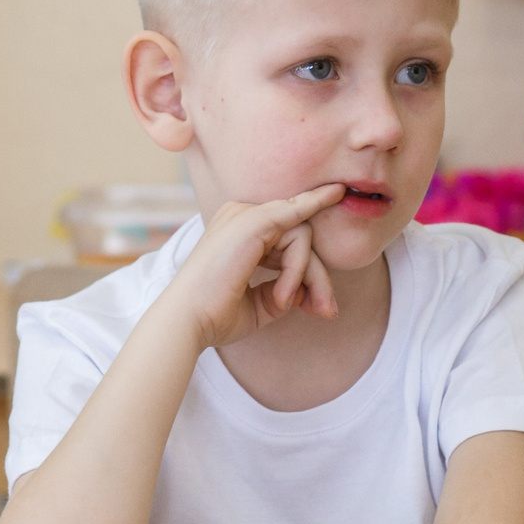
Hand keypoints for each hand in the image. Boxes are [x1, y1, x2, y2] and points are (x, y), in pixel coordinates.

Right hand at [157, 185, 345, 351]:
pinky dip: (305, 257)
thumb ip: (285, 291)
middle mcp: (241, 216)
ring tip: (284, 303)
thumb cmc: (216, 315)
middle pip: (299, 237)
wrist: (188, 321)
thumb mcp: (260, 303)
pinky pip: (298, 230)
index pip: (286, 243)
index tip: (324, 307)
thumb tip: (308, 289)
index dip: (305, 273)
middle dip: (317, 277)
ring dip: (307, 275)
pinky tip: (335, 202)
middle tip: (328, 312)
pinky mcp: (253, 220)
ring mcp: (245, 214)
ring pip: (303, 237)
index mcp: (239, 231)